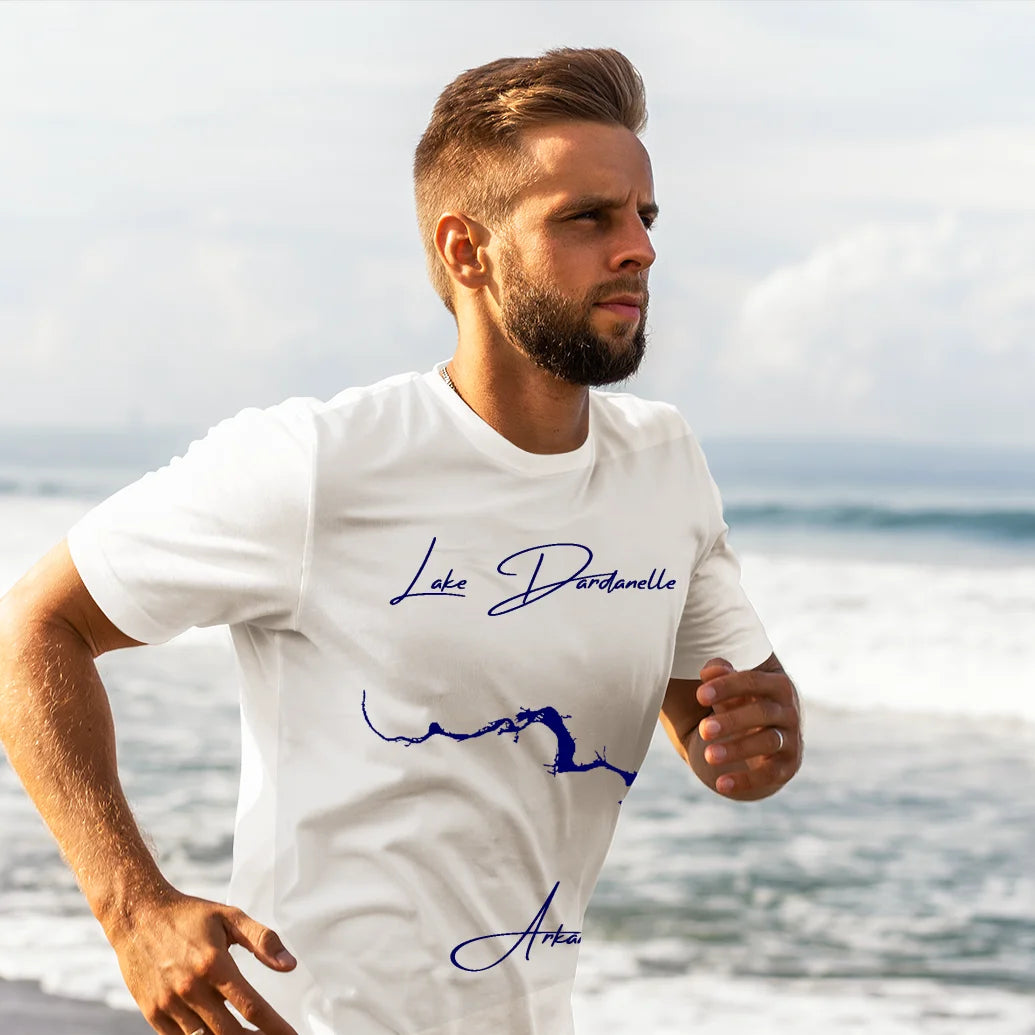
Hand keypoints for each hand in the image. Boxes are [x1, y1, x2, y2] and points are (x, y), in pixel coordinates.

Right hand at [105, 888, 298, 1034]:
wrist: (138, 916)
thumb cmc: (189, 916)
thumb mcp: (229, 917)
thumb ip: (262, 940)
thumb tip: (290, 965)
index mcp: (214, 964)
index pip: (251, 1006)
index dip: (274, 1026)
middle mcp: (191, 989)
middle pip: (230, 1033)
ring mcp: (168, 1005)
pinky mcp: (153, 1014)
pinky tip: (217, 1034)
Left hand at [695, 656, 801, 799]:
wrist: (766, 734)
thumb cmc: (743, 701)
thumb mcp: (731, 686)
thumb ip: (720, 674)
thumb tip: (710, 670)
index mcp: (777, 684)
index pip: (753, 681)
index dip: (726, 687)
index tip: (699, 696)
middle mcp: (790, 711)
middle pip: (762, 712)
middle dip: (732, 721)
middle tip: (704, 729)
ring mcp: (792, 738)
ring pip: (768, 742)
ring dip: (738, 749)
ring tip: (708, 755)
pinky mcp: (788, 766)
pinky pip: (771, 774)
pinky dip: (746, 780)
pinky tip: (721, 784)